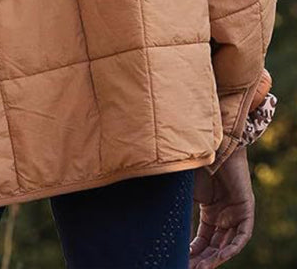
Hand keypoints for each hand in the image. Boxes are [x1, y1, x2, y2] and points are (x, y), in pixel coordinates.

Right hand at [190, 145, 254, 267]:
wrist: (212, 144)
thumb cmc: (196, 163)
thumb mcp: (185, 191)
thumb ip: (178, 207)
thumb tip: (153, 219)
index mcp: (210, 210)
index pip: (203, 239)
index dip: (193, 252)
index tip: (181, 261)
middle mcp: (224, 215)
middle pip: (215, 245)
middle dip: (202, 259)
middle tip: (189, 268)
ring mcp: (236, 212)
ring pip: (228, 244)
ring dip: (215, 258)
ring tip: (201, 268)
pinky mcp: (246, 209)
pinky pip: (241, 236)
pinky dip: (231, 247)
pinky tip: (219, 257)